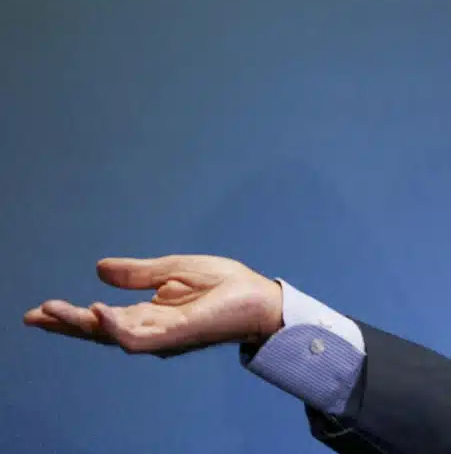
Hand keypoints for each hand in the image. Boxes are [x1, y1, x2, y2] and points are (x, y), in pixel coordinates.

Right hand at [23, 255, 282, 354]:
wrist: (260, 296)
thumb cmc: (226, 285)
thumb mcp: (174, 270)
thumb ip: (137, 273)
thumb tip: (99, 269)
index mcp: (149, 314)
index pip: (102, 319)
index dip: (71, 315)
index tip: (40, 309)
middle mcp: (151, 328)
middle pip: (99, 331)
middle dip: (66, 324)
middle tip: (35, 315)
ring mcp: (162, 334)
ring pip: (112, 336)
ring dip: (84, 325)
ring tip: (56, 311)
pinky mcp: (177, 334)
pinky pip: (139, 338)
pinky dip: (117, 327)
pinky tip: (100, 312)